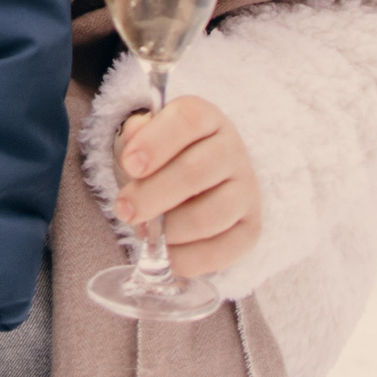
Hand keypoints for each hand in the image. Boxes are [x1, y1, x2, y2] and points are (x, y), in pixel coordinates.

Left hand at [112, 96, 260, 277]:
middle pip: (195, 172)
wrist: (196, 185)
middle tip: (124, 209)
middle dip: (151, 195)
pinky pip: (222, 250)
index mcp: (206, 118)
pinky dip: (187, 258)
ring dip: (169, 231)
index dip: (156, 142)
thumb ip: (134, 138)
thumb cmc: (161, 158)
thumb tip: (132, 150)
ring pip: (207, 215)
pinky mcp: (251, 228)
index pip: (187, 120)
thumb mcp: (143, 139)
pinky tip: (167, 252)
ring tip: (146, 232)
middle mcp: (232, 150)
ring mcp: (247, 191)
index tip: (130, 164)